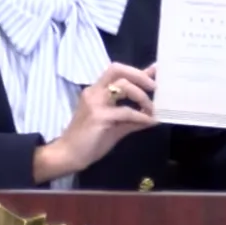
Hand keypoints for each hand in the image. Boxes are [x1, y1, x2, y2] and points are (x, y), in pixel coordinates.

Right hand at [35, 63, 157, 180]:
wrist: (69, 154)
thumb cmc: (90, 141)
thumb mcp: (116, 126)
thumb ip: (132, 116)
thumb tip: (153, 115)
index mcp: (96, 91)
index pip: (116, 72)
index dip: (137, 71)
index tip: (156, 71)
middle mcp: (94, 91)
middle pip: (118, 70)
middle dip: (140, 76)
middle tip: (155, 88)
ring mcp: (95, 102)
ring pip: (123, 86)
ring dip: (142, 97)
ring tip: (152, 110)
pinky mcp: (98, 116)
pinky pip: (126, 111)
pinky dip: (141, 116)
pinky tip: (149, 122)